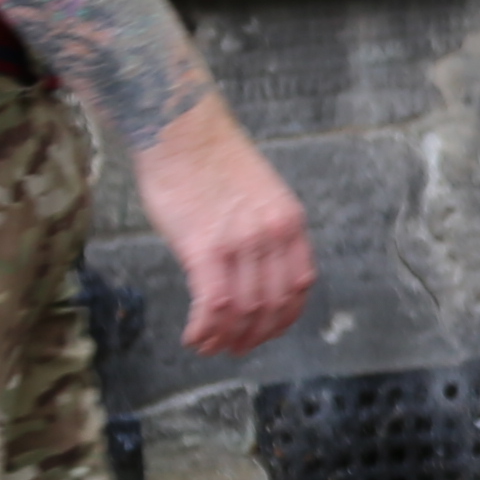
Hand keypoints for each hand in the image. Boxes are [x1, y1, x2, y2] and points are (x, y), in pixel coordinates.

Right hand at [132, 92, 319, 352]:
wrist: (180, 130)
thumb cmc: (210, 160)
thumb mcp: (259, 195)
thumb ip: (263, 232)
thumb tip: (254, 272)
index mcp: (290, 222)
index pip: (300, 287)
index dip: (283, 319)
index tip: (266, 331)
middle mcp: (272, 235)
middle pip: (272, 306)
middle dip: (254, 337)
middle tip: (234, 349)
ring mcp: (241, 242)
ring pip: (243, 311)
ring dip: (226, 338)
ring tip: (209, 346)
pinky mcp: (204, 247)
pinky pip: (214, 305)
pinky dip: (205, 329)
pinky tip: (194, 337)